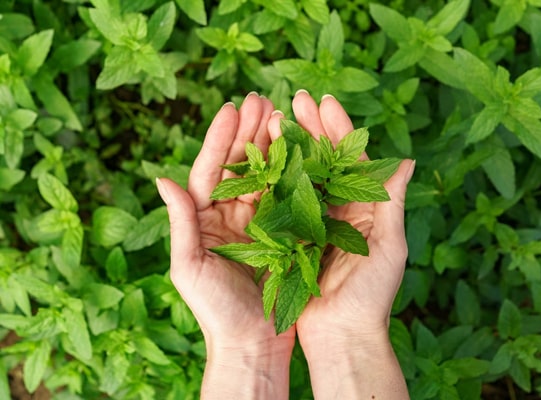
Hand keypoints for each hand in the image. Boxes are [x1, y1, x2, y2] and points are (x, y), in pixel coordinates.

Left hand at [157, 93, 294, 398]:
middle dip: (249, 131)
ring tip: (281, 113)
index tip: (231, 108)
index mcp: (204, 220)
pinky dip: (292, 172)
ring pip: (264, 175)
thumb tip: (161, 178)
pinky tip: (301, 149)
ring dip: (271, 144)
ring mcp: (257, 223)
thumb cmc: (215, 310)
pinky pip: (286, 197)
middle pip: (239, 165)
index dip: (220, 139)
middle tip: (261, 98)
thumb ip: (180, 222)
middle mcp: (229, 216)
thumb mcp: (190, 267)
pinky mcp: (282, 234)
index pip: (210, 170)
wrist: (251, 343)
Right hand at [268, 90, 413, 398]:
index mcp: (366, 208)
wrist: (341, 334)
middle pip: (325, 160)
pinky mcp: (293, 236)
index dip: (339, 129)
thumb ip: (392, 203)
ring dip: (292, 146)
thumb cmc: (372, 295)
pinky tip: (264, 155)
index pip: (352, 159)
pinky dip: (276, 178)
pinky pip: (284, 201)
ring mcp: (315, 221)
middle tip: (296, 98)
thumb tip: (406, 160)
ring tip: (276, 116)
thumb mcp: (389, 247)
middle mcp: (340, 209)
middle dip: (312, 128)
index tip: (324, 101)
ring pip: (302, 175)